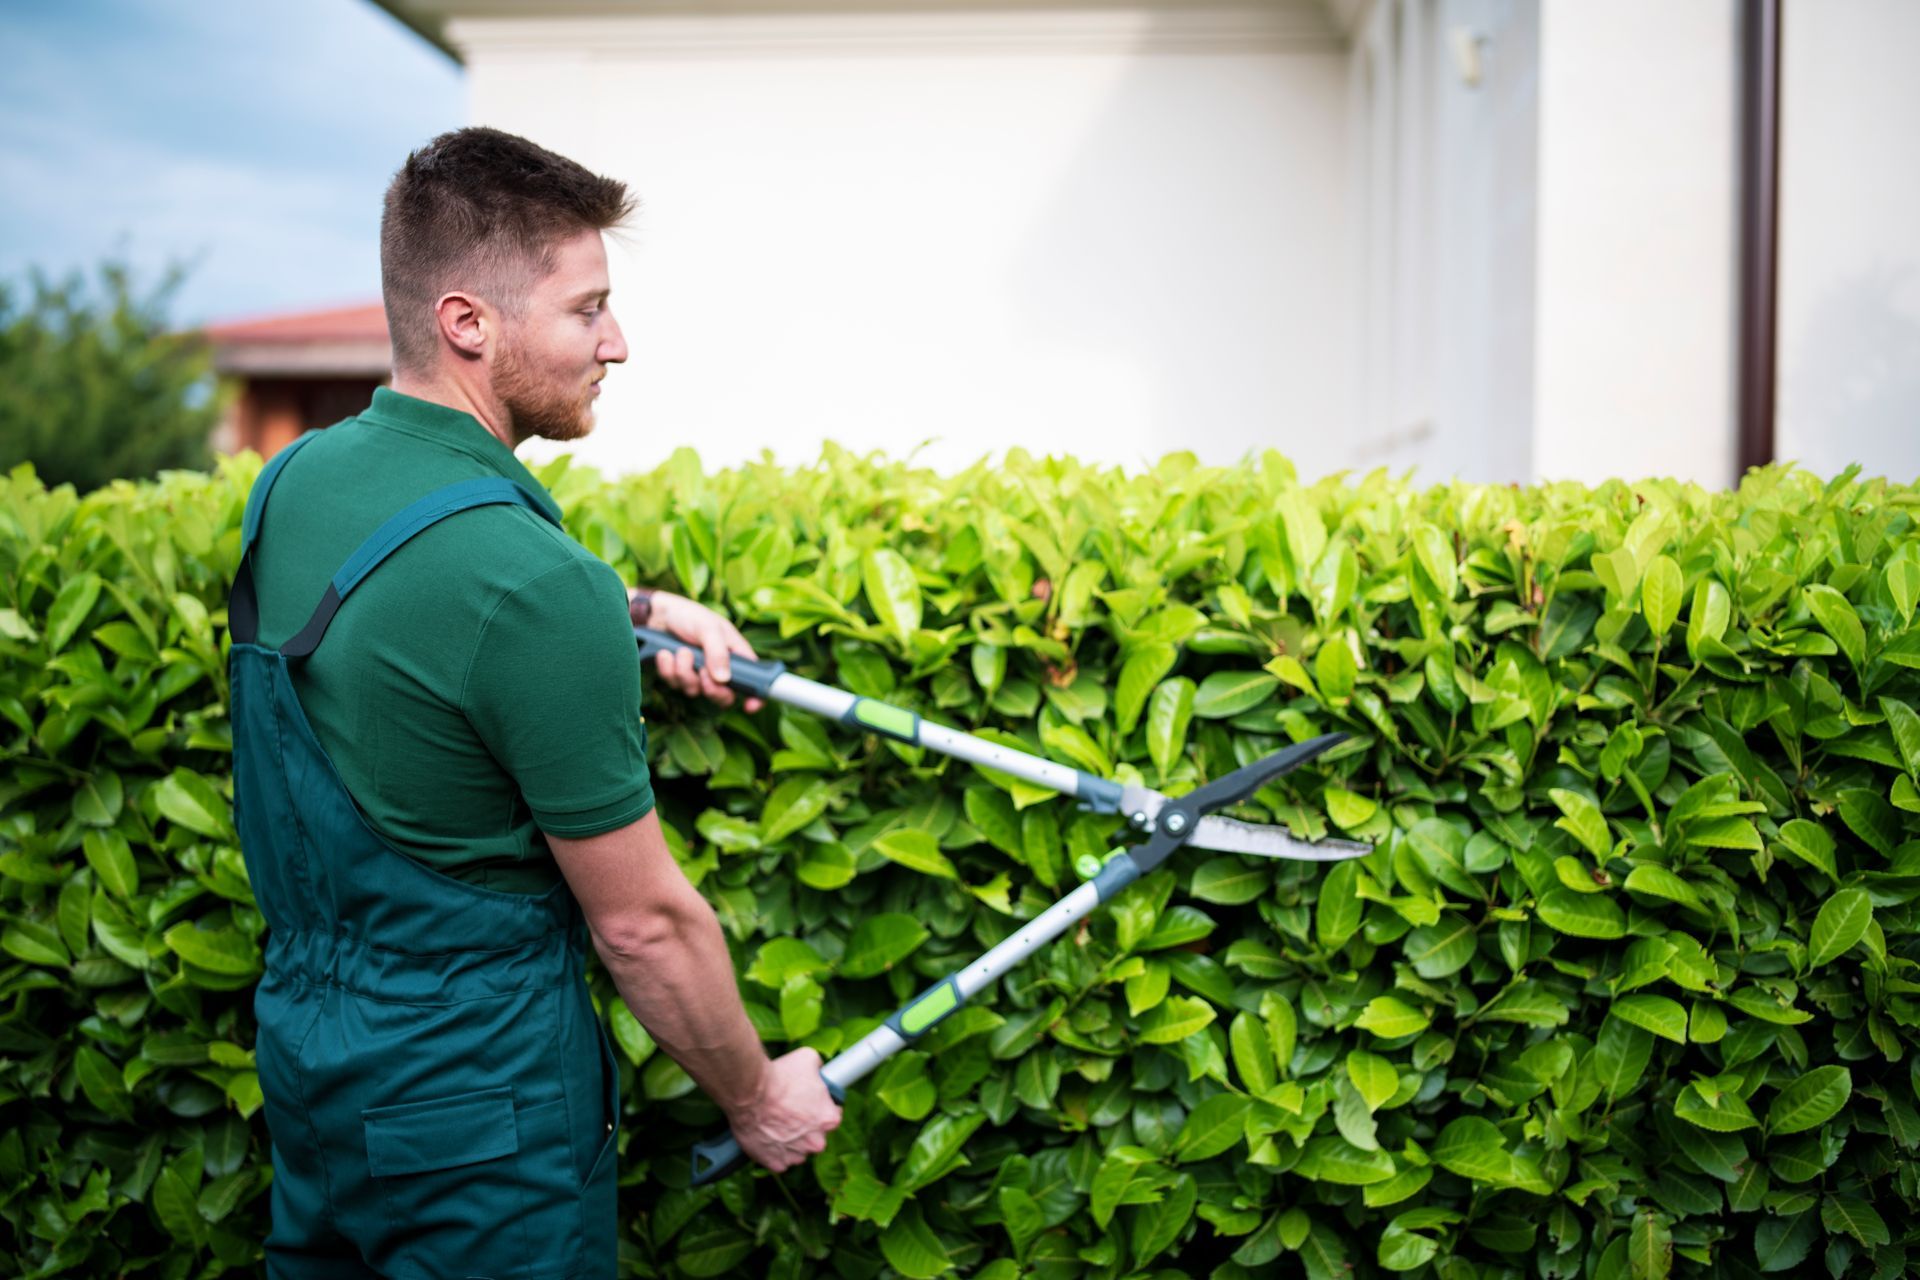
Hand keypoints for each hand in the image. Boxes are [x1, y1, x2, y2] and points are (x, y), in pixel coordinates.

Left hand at [638, 590, 764, 712]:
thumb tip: (723, 679)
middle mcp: (719, 669)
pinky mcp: (678, 676)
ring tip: (681, 650)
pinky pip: (674, 684)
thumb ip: (717, 652)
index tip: (749, 706)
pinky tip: (665, 653)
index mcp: (736, 656)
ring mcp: (698, 675)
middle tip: (703, 672)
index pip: (754, 682)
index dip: (755, 698)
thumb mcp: (708, 628)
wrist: (658, 614)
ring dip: (684, 672)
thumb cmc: (690, 616)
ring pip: (694, 691)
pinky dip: (668, 669)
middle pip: (723, 697)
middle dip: (711, 690)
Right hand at [728, 1048, 841, 1173]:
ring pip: (798, 1150)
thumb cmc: (779, 1077)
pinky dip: (774, 1151)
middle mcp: (817, 1142)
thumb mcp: (808, 1059)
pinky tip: (767, 1136)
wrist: (749, 1093)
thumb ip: (819, 1068)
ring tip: (775, 1123)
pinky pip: (779, 1160)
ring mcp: (796, 1155)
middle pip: (816, 1136)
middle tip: (789, 1112)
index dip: (820, 1108)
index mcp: (829, 1119)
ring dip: (790, 1140)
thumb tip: (820, 1070)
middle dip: (806, 1127)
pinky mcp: (776, 1163)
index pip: (832, 1116)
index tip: (809, 1104)